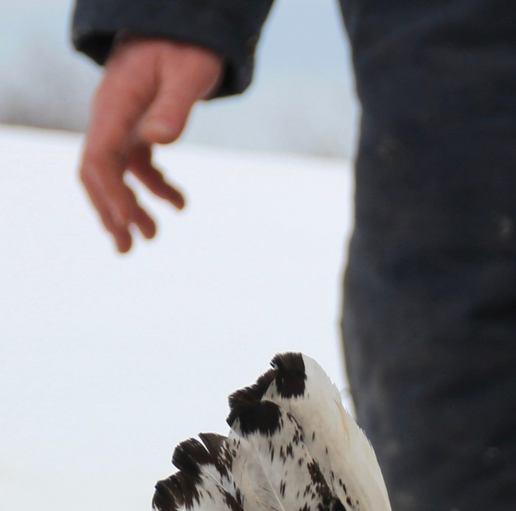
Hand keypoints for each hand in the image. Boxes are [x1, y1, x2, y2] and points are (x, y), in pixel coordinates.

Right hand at [79, 36, 223, 251]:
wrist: (184, 24)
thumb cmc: (186, 47)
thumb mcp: (186, 75)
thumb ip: (173, 107)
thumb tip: (157, 140)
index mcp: (115, 106)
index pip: (100, 158)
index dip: (112, 195)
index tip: (130, 224)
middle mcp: (112, 116)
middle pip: (97, 171)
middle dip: (109, 211)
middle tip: (128, 248)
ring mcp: (123, 122)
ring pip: (116, 172)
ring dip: (130, 206)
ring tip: (152, 237)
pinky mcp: (139, 125)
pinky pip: (138, 163)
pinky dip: (154, 187)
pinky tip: (179, 203)